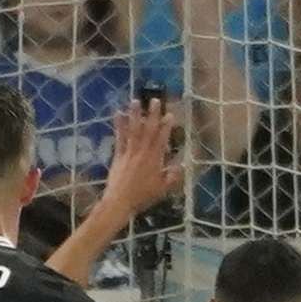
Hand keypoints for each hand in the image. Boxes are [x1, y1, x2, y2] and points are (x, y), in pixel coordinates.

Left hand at [97, 101, 183, 224]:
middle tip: (154, 100)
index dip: (167, 126)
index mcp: (155, 160)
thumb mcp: (163, 190)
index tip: (170, 114)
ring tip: (135, 101)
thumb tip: (182, 165)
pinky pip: (119, 137)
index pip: (162, 139)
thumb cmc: (143, 197)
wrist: (120, 201)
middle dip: (152, 115)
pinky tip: (118, 114)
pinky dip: (119, 125)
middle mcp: (142, 152)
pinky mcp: (118, 154)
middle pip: (148, 130)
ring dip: (135, 115)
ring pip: (133, 130)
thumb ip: (173, 176)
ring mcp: (129, 152)